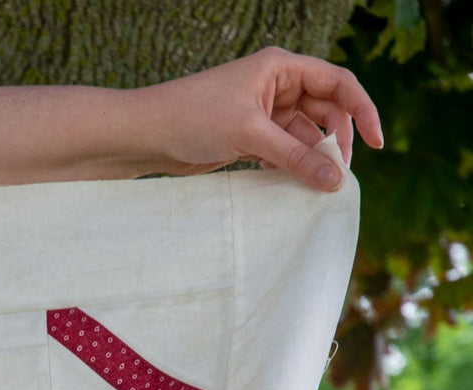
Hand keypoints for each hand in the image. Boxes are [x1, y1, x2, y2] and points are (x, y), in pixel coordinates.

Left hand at [140, 47, 383, 190]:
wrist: (146, 135)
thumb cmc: (193, 119)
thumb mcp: (250, 135)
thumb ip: (295, 158)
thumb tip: (335, 180)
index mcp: (282, 67)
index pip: (338, 84)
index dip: (362, 111)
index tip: (378, 143)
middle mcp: (276, 86)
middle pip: (325, 113)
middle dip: (335, 143)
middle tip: (338, 177)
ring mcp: (263, 114)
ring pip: (303, 137)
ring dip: (312, 160)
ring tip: (316, 187)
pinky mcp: (248, 139)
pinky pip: (283, 152)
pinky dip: (290, 167)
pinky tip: (292, 185)